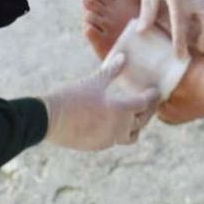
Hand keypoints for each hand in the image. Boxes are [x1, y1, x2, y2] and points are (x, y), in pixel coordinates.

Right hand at [42, 55, 158, 151]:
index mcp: (120, 111)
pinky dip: (119, 133)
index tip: (156, 91)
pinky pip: (115, 141)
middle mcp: (118, 129)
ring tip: (135, 117)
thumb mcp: (93, 81)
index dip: (151, 96)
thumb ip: (111, 71)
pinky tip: (114, 124)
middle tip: (150, 103)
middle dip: (148, 111)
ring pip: (130, 136)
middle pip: (142, 121)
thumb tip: (123, 57)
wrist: (48, 120)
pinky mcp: (97, 146)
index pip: (144, 104)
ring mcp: (108, 140)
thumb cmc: (72, 97)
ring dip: (136, 126)